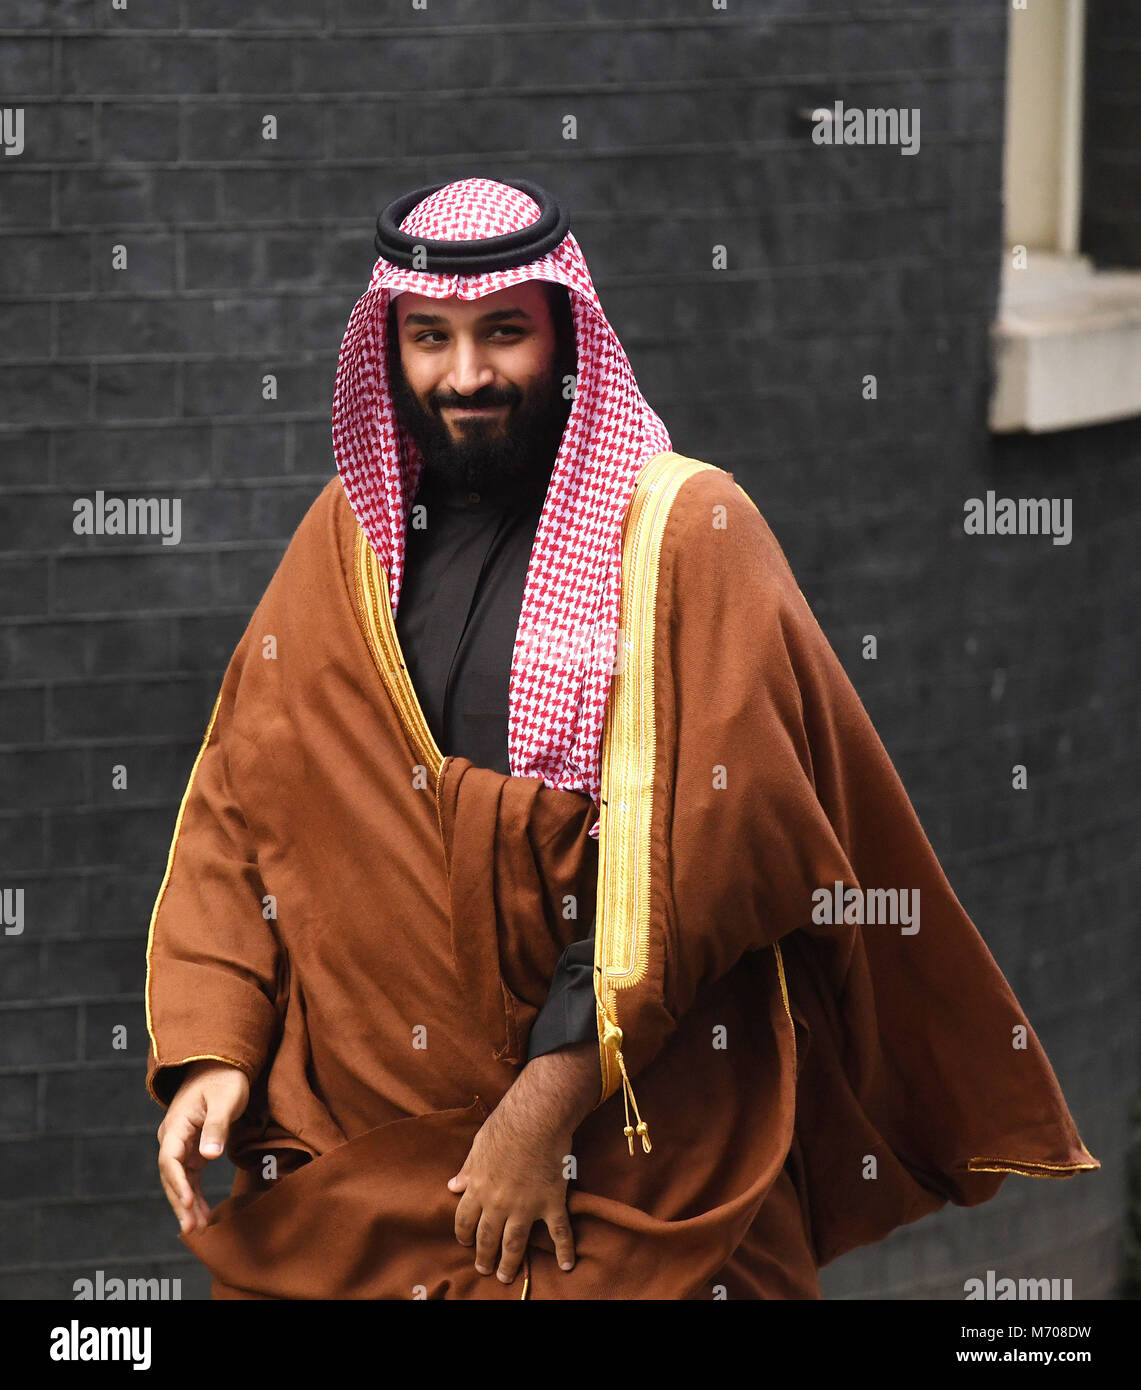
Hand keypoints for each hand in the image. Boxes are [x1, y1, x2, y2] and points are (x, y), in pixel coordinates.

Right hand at [156, 1060, 249, 1234]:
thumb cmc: (224, 1078)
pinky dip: (195, 1195)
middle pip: (171, 1175)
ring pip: (179, 1180)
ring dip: (187, 1204)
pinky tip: (202, 1214)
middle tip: (192, 1228)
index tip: (188, 1202)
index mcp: (176, 1124)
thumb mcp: (225, 1099)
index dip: (177, 1183)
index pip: (169, 1159)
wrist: (221, 1064)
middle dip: (180, 1202)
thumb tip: (208, 1156)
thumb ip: (217, 1126)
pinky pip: (190, 1177)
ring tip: (198, 1229)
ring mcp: (181, 1144)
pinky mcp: (193, 1149)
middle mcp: (173, 1137)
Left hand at [447, 1042, 598, 1284]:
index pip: (464, 1219)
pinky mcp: (551, 1202)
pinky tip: (566, 1265)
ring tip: (505, 1276)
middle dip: (484, 1256)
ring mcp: (526, 1205)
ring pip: (515, 1243)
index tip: (465, 1242)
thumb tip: (452, 1186)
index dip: (463, 1234)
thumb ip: (467, 1169)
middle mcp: (499, 1202)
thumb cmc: (505, 1125)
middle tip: (484, 1269)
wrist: (537, 1116)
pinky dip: (564, 1250)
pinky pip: (559, 1232)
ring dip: (509, 1263)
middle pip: (487, 1237)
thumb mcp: (478, 1145)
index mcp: (478, 1187)